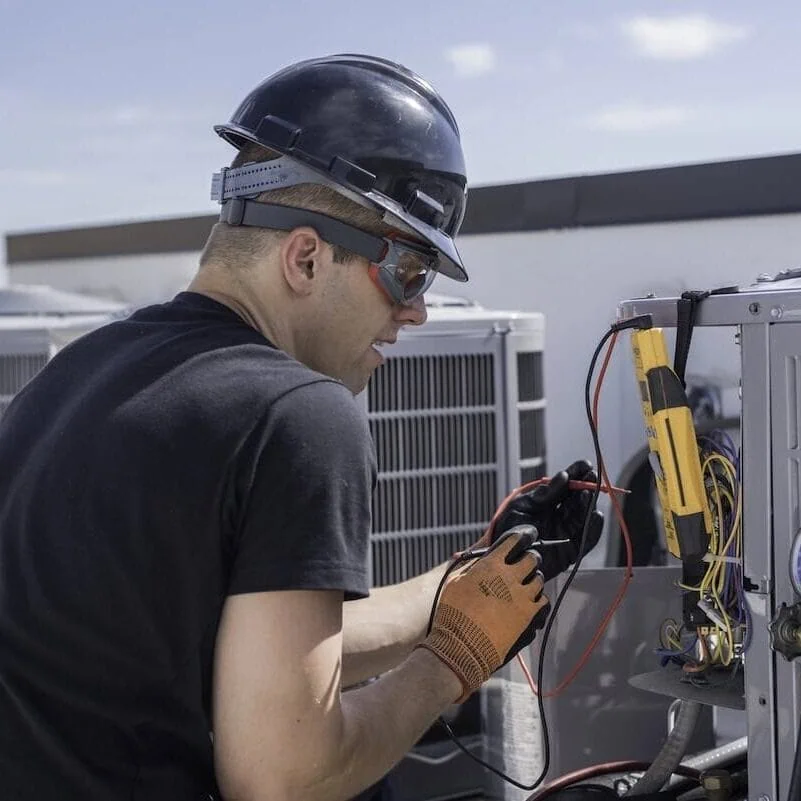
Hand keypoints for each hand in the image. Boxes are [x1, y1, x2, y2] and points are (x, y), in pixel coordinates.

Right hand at [418, 527, 549, 702]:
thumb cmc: (453, 613)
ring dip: (533, 579)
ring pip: (539, 579)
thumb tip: (481, 556)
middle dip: (530, 558)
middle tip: (525, 562)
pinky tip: (528, 602)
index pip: (515, 540)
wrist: (462, 645)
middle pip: (533, 558)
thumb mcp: (456, 581)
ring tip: (525, 584)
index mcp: (491, 564)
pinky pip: (542, 600)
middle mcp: (510, 576)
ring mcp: (522, 596)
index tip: (526, 535)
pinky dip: (537, 599)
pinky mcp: (529, 615)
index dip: (523, 535)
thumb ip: (472, 565)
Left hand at [493, 460, 603, 581]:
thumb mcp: (522, 506)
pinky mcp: (570, 552)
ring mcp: (565, 534)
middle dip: (586, 486)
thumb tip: (563, 477)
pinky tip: (596, 515)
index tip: (585, 465)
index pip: (565, 487)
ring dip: (588, 504)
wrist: (502, 558)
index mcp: (546, 504)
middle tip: (591, 476)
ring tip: (588, 493)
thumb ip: (543, 494)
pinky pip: (586, 539)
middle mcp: (558, 517)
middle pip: (577, 500)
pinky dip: (593, 528)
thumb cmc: (507, 531)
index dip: (576, 475)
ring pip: (583, 517)